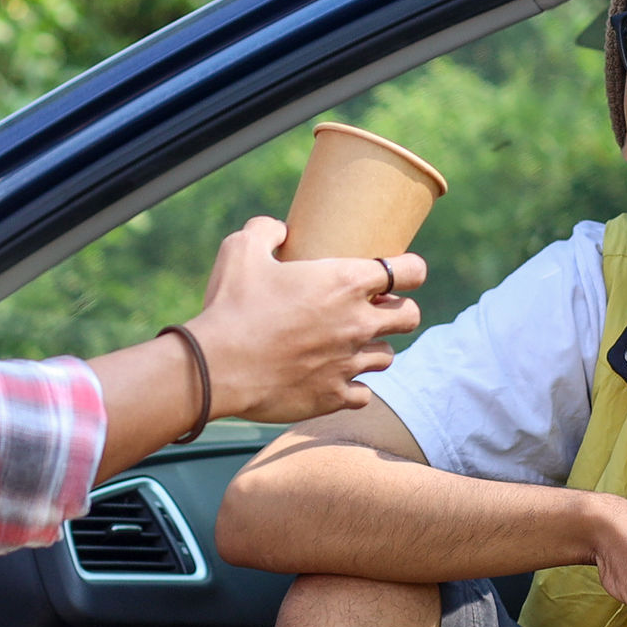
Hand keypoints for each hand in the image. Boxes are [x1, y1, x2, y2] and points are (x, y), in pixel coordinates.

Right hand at [188, 218, 424, 423]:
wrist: (215, 367)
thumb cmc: (231, 305)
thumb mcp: (242, 249)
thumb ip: (267, 230)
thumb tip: (279, 229)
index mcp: (345, 282)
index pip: (410, 272)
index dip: (410, 270)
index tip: (400, 274)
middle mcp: (357, 323)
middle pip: (411, 317)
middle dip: (398, 312)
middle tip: (374, 311)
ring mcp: (348, 363)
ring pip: (387, 357)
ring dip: (372, 349)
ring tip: (348, 346)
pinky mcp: (334, 397)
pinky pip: (363, 395)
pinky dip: (352, 388)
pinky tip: (333, 380)